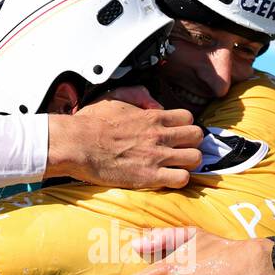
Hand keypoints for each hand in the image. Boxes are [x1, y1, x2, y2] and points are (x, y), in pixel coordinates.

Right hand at [47, 86, 204, 188]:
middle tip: (179, 149)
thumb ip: (137, 94)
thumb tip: (154, 103)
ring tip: (176, 165)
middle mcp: (159, 135)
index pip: (188, 117)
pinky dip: (179, 180)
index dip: (184, 125)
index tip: (175, 132)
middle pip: (197, 136)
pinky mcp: (150, 176)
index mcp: (152, 116)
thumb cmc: (90, 123)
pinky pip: (182, 179)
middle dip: (191, 143)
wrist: (77, 143)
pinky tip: (168, 178)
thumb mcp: (114, 96)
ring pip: (195, 158)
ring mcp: (157, 156)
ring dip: (188, 162)